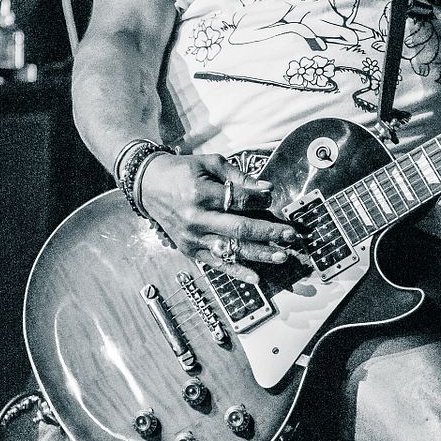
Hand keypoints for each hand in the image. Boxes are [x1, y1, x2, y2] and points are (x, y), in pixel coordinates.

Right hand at [136, 151, 303, 268]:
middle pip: (239, 229)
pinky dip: (236, 271)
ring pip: (231, 249)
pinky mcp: (189, 250)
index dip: (260, 201)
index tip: (273, 199)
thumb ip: (239, 177)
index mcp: (200, 194)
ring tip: (282, 256)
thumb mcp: (210, 164)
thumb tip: (267, 190)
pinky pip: (216, 263)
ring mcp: (192, 238)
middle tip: (291, 235)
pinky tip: (256, 277)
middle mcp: (195, 219)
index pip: (239, 200)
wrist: (148, 185)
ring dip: (259, 254)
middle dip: (268, 233)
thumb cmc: (183, 171)